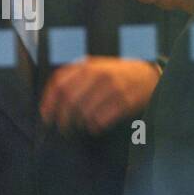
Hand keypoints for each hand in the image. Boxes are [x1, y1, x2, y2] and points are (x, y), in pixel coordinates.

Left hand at [39, 56, 159, 134]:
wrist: (148, 75)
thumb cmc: (116, 74)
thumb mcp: (94, 67)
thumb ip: (73, 77)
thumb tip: (50, 103)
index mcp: (87, 65)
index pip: (59, 83)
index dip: (49, 102)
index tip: (46, 116)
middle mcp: (99, 74)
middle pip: (70, 100)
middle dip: (63, 119)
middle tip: (63, 129)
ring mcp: (113, 87)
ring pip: (85, 112)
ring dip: (80, 124)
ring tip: (81, 126)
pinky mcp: (125, 102)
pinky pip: (101, 120)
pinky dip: (94, 127)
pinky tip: (95, 127)